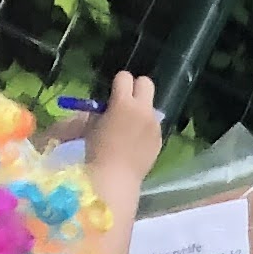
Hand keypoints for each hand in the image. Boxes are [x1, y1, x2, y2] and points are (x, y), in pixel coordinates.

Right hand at [84, 69, 163, 197]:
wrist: (116, 176)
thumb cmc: (97, 150)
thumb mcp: (92, 124)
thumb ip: (100, 110)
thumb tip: (104, 107)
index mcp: (123, 102)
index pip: (125, 77)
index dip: (118, 83)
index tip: (113, 93)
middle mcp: (143, 110)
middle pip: (146, 83)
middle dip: (136, 88)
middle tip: (126, 100)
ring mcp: (154, 125)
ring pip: (151, 106)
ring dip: (141, 109)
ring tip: (130, 125)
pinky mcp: (160, 139)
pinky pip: (154, 125)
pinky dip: (146, 127)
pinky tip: (136, 141)